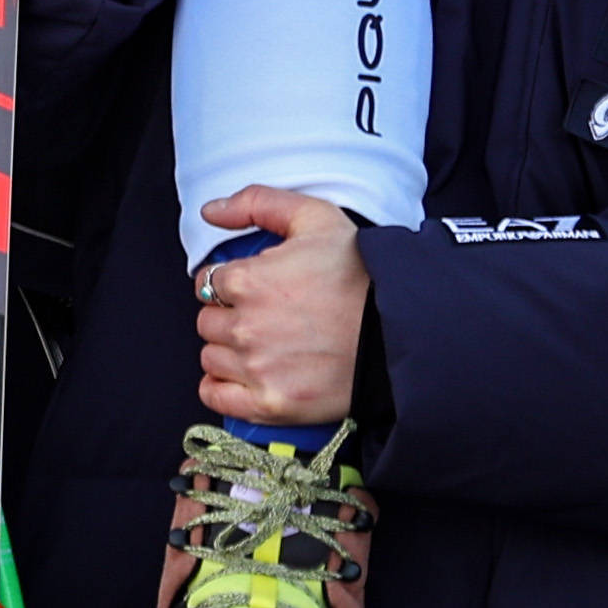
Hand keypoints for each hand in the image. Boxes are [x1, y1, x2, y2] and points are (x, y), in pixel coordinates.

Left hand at [190, 188, 370, 430]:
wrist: (400, 332)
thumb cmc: (359, 273)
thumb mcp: (315, 217)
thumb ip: (256, 202)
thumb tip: (210, 211)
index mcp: (247, 281)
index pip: (207, 282)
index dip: (226, 283)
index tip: (249, 288)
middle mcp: (246, 327)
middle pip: (207, 321)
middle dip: (227, 316)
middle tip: (260, 316)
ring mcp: (258, 370)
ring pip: (211, 357)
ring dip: (227, 351)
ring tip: (260, 345)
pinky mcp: (272, 405)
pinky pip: (217, 397)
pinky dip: (221, 388)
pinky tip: (241, 377)